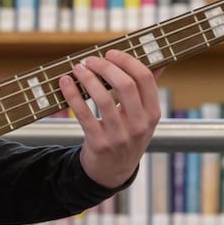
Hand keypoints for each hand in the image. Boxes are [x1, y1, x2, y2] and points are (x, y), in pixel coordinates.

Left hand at [59, 51, 162, 188]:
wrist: (112, 172)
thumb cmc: (127, 136)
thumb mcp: (143, 117)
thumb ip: (147, 91)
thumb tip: (158, 62)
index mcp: (152, 113)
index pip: (145, 79)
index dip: (127, 61)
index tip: (111, 53)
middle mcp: (139, 125)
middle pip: (125, 85)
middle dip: (106, 67)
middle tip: (91, 60)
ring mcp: (120, 136)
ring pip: (104, 98)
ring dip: (88, 78)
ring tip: (77, 68)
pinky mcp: (99, 143)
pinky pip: (84, 114)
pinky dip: (73, 95)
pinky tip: (65, 83)